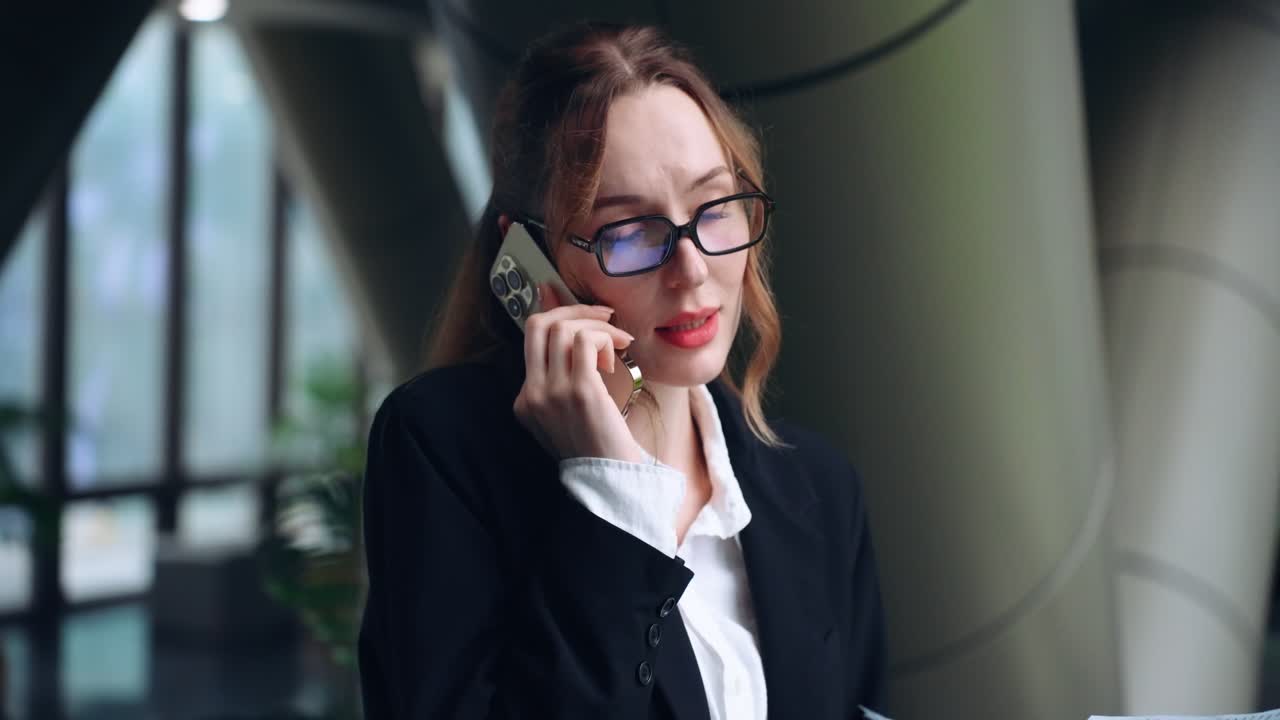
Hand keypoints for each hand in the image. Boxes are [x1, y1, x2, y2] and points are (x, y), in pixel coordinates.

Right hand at [514, 283, 642, 462]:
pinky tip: (619, 355)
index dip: (563, 318)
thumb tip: (563, 319)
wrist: (613, 480)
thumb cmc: (601, 443)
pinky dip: (606, 337)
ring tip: (618, 343)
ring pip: (563, 328)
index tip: (592, 321)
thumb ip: (565, 369)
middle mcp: (532, 394)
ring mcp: (552, 392)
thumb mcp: (573, 406)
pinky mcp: (579, 391)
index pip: (532, 338)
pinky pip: (586, 341)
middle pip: (538, 325)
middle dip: (574, 309)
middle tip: (604, 317)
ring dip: (597, 325)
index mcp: (525, 400)